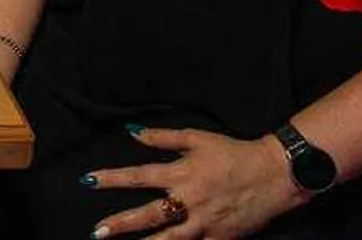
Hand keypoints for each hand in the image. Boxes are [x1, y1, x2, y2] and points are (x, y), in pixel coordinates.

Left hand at [87, 127, 302, 238]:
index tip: (87, 181)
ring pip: (170, 239)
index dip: (111, 179)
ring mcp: (204, 222)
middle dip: (120, 224)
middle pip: (148, 215)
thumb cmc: (233, 153)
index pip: (138, 176)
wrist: (273, 174)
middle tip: (97, 232)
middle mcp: (189, 200)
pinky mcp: (220, 238)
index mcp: (181, 173)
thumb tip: (132, 133)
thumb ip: (163, 137)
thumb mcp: (197, 138)